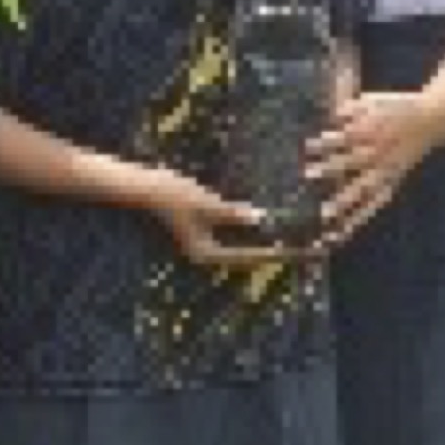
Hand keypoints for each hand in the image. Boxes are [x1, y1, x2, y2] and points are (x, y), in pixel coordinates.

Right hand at [151, 164, 288, 273]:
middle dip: (269, 253)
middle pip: (244, 257)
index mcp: (204, 252)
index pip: (244, 257)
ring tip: (288, 240)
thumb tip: (258, 218)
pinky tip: (266, 226)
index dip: (269, 254)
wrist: (147, 187)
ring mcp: (204, 243)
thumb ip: (230, 213)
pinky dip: (249, 234)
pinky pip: (233, 237)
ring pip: (240, 248)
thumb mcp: (204, 203)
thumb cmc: (172, 195)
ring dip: (261, 244)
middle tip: (296, 249)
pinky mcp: (205, 232)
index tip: (290, 252)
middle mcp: (205, 252)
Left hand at [311, 89, 439, 252]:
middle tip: (309, 175)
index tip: (308, 145)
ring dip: (345, 201)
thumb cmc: (396, 107)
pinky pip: (376, 202)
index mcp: (375, 128)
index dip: (329, 141)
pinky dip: (361, 217)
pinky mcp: (393, 181)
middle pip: (355, 161)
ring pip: (366, 187)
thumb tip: (331, 114)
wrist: (434, 119)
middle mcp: (381, 151)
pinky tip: (344, 232)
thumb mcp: (374, 100)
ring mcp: (388, 169)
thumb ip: (351, 107)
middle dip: (332, 168)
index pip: (349, 135)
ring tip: (325, 215)